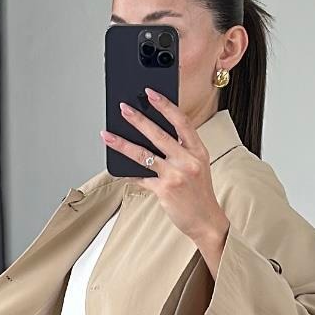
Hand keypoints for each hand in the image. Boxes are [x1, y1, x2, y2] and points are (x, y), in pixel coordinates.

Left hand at [101, 89, 229, 257]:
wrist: (206, 221)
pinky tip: (116, 166)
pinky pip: (140, 177)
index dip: (165, 105)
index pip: (181, 121)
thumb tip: (154, 135)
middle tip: (123, 108)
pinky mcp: (163, 190)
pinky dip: (127, 172)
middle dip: (138, 119)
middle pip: (158, 134)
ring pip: (143, 154)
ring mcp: (175, 176)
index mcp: (198, 151)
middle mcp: (187, 161)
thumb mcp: (198, 166)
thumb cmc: (200, 193)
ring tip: (108, 135)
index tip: (151, 93)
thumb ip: (181, 150)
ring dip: (122, 143)